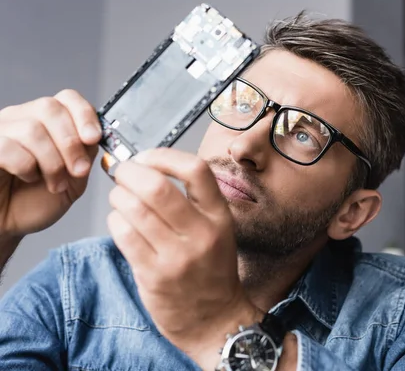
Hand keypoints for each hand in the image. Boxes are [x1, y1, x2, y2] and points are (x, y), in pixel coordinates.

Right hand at [0, 90, 100, 241]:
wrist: (8, 225)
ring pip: (32, 129)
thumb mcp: (73, 179)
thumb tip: (95, 137)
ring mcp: (1, 131)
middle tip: (78, 170)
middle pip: (50, 108)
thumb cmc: (36, 200)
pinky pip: (8, 146)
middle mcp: (21, 119)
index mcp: (46, 121)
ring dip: (52, 162)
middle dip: (71, 142)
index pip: (67, 98)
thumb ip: (85, 155)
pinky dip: (26, 166)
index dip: (84, 115)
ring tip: (55, 183)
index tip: (93, 138)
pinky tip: (29, 178)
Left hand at [107, 148, 260, 368]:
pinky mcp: (154, 275)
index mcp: (219, 216)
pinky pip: (123, 235)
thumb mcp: (218, 229)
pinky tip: (121, 222)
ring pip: (134, 209)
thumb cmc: (211, 270)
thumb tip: (149, 167)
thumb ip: (192, 200)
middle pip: (157, 187)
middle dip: (130, 172)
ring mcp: (177, 256)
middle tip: (123, 173)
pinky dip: (115, 221)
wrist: (214, 318)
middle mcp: (201, 234)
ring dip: (118, 196)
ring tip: (121, 198)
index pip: (195, 170)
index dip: (164, 156)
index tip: (147, 158)